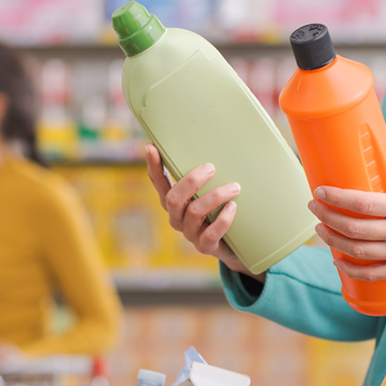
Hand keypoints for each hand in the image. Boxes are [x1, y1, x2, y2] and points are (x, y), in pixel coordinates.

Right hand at [145, 144, 262, 279]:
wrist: (234, 245)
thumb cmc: (219, 210)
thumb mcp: (209, 191)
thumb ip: (206, 174)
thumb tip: (216, 139)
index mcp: (173, 202)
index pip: (158, 182)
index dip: (154, 166)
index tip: (151, 147)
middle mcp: (176, 218)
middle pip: (173, 199)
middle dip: (191, 181)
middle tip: (211, 168)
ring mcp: (190, 233)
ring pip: (194, 212)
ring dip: (215, 196)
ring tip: (234, 187)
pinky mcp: (205, 247)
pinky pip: (210, 234)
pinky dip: (222, 220)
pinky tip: (233, 208)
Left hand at [308, 135, 385, 280]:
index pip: (363, 203)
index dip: (336, 198)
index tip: (320, 191)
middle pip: (354, 228)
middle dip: (327, 217)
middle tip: (314, 207)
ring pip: (357, 251)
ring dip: (332, 240)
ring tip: (320, 228)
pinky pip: (371, 274)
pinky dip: (349, 269)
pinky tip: (337, 259)